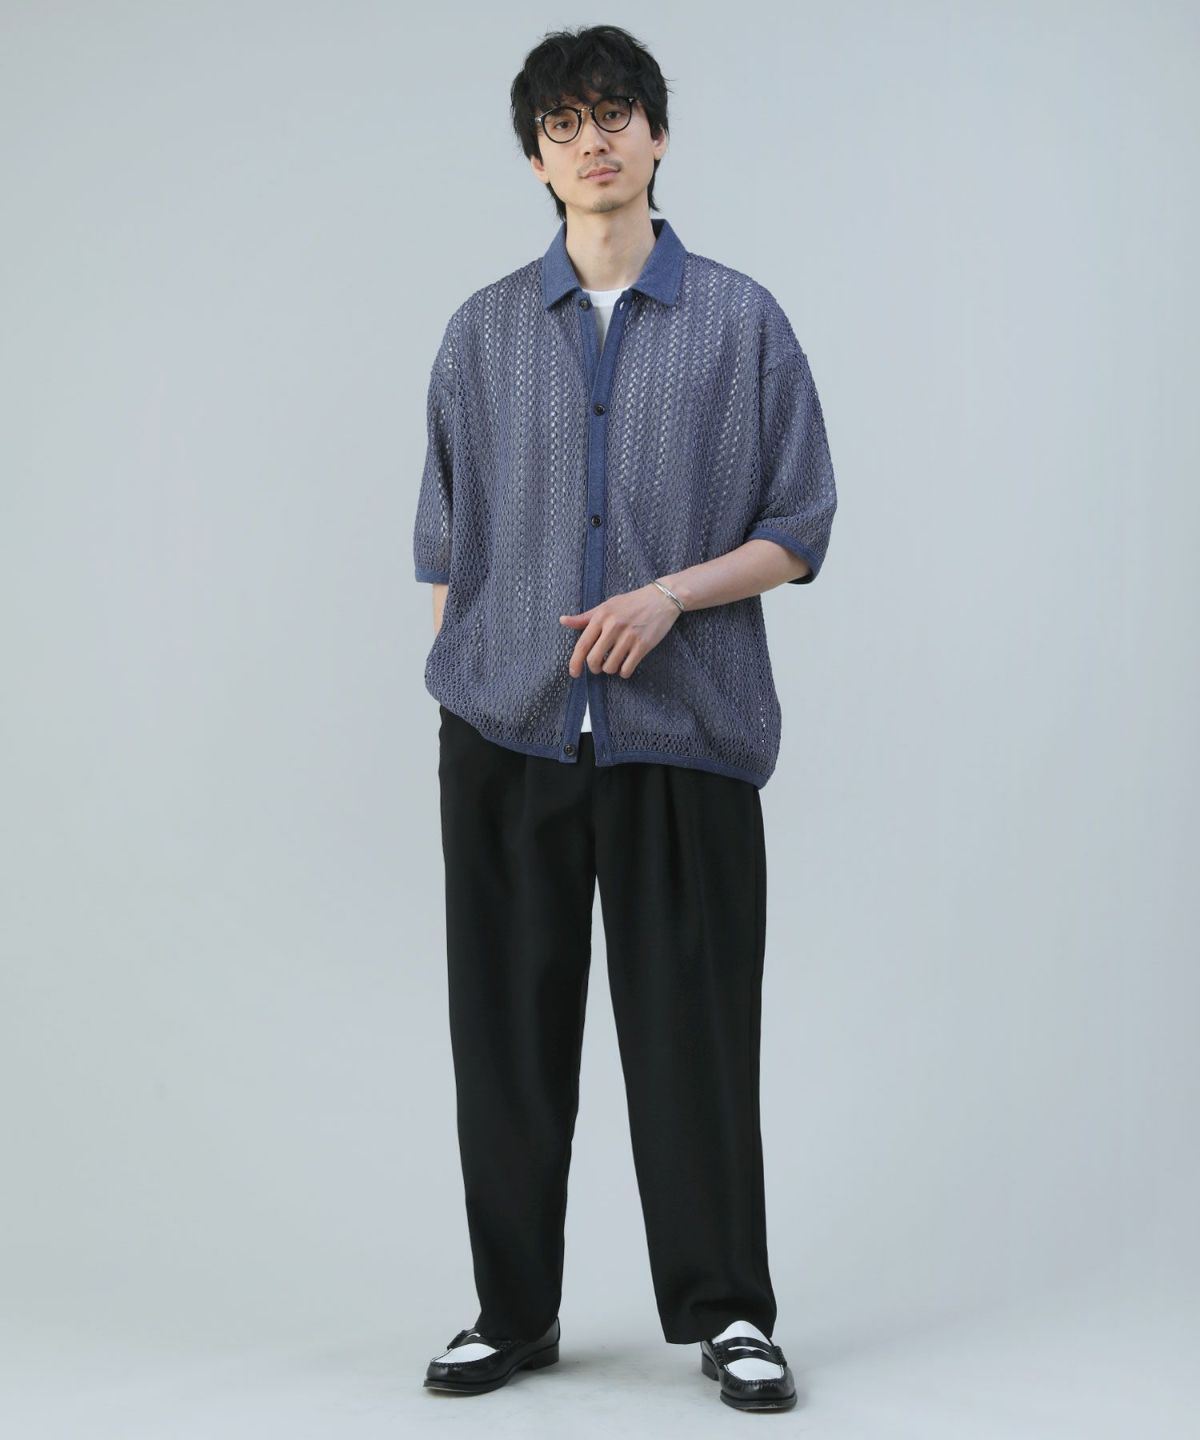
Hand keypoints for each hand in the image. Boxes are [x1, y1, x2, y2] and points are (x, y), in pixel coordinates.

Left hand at [559, 584, 680, 679]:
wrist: (661, 599)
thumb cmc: (632, 602)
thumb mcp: (606, 605)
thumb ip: (585, 617)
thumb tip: (563, 620)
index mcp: (601, 617)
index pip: (582, 645)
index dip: (575, 662)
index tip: (574, 673)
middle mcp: (613, 626)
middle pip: (594, 659)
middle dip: (595, 668)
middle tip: (599, 666)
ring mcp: (629, 637)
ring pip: (611, 667)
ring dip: (611, 669)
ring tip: (615, 662)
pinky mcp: (643, 645)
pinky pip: (627, 668)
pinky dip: (624, 672)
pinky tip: (626, 666)